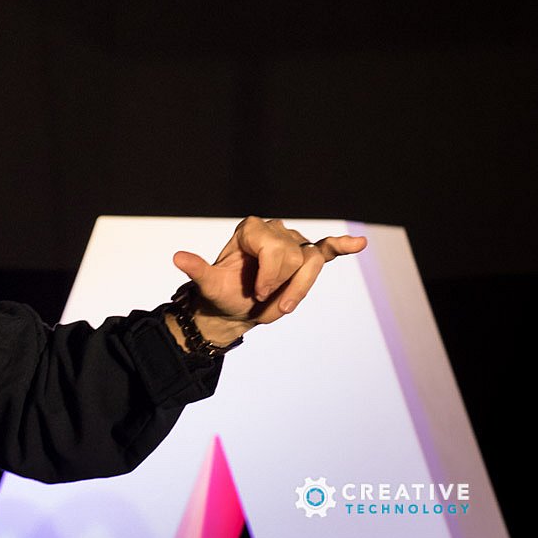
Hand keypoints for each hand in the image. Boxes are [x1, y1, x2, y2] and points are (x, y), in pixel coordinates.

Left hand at [170, 216, 367, 346]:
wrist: (233, 309)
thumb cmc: (221, 294)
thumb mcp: (208, 285)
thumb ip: (197, 271)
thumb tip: (177, 257)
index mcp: (250, 228)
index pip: (276, 248)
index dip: (270, 276)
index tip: (257, 294)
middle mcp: (273, 230)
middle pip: (295, 256)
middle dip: (282, 286)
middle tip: (264, 304)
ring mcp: (292, 243)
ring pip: (312, 262)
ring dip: (299, 288)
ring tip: (282, 308)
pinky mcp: (306, 258)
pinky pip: (328, 250)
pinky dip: (343, 247)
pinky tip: (360, 243)